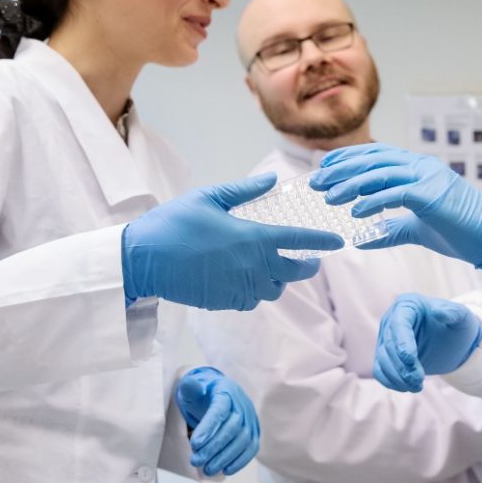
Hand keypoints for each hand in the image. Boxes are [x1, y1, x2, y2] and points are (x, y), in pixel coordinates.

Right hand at [120, 176, 330, 310]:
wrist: (144, 259)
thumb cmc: (174, 222)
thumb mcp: (210, 197)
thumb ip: (245, 192)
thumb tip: (272, 181)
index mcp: (252, 237)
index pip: (298, 240)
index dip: (321, 241)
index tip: (337, 241)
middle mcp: (250, 266)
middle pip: (293, 272)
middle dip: (306, 266)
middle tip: (310, 260)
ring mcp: (237, 286)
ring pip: (273, 290)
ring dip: (278, 280)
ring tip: (275, 269)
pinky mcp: (222, 301)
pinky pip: (250, 301)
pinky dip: (256, 292)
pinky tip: (249, 281)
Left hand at [175, 365, 260, 476]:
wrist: (219, 395)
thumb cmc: (203, 394)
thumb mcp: (193, 388)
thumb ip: (190, 387)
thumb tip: (190, 386)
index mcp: (226, 393)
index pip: (219, 411)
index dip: (208, 428)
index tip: (194, 445)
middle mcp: (242, 406)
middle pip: (231, 429)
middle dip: (213, 448)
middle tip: (196, 461)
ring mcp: (251, 420)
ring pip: (243, 440)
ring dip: (225, 457)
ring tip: (208, 469)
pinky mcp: (254, 433)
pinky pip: (251, 448)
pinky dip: (240, 461)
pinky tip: (226, 470)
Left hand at [313, 146, 481, 267]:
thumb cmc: (456, 231)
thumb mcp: (416, 229)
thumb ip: (391, 229)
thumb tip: (362, 238)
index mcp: (417, 169)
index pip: (377, 156)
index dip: (349, 159)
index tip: (324, 166)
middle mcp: (422, 167)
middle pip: (375, 160)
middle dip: (342, 169)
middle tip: (316, 181)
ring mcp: (429, 178)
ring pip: (382, 174)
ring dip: (352, 184)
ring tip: (329, 196)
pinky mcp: (433, 196)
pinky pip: (397, 194)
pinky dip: (373, 201)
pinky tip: (355, 211)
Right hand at [373, 294, 481, 392]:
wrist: (451, 341)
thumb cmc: (456, 326)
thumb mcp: (462, 317)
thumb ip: (453, 312)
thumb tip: (437, 311)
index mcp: (407, 305)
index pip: (399, 324)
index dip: (402, 343)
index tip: (411, 360)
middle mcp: (391, 320)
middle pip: (388, 345)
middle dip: (401, 365)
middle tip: (419, 380)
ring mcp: (385, 339)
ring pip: (382, 360)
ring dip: (397, 377)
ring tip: (417, 386)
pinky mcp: (384, 356)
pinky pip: (379, 371)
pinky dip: (390, 382)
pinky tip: (407, 387)